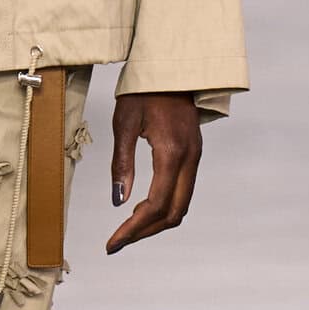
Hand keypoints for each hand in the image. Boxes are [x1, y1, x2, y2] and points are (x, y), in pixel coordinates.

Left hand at [107, 92, 202, 253]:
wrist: (172, 66)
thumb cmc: (144, 89)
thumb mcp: (124, 122)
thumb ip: (121, 163)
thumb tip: (118, 201)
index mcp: (172, 152)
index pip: (156, 204)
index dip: (134, 228)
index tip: (113, 243)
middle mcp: (190, 159)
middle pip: (174, 213)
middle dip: (145, 232)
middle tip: (118, 242)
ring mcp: (195, 157)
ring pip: (181, 205)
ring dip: (156, 222)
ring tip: (128, 230)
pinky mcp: (193, 154)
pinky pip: (183, 191)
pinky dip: (165, 207)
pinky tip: (143, 208)